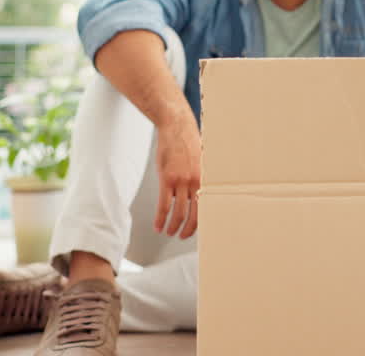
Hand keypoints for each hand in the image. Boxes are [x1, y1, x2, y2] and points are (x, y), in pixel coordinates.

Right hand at [154, 115, 201, 238]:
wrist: (177, 128)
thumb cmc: (189, 144)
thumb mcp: (202, 162)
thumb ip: (202, 179)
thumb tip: (200, 196)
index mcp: (206, 180)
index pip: (206, 208)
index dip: (201, 222)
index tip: (196, 229)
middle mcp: (196, 182)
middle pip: (193, 214)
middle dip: (187, 230)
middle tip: (182, 236)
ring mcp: (181, 181)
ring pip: (177, 213)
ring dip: (172, 227)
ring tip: (168, 232)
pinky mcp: (167, 179)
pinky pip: (163, 205)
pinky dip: (160, 218)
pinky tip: (158, 225)